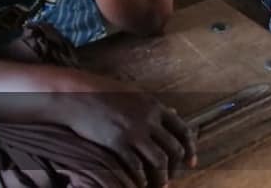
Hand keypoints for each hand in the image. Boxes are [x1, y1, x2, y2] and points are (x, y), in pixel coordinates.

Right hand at [62, 83, 196, 187]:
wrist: (78, 95)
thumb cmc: (105, 93)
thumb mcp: (135, 94)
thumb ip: (154, 106)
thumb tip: (174, 112)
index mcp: (154, 105)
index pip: (182, 130)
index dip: (190, 148)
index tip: (191, 162)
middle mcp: (148, 118)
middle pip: (173, 148)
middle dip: (177, 166)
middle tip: (174, 177)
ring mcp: (134, 131)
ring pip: (159, 161)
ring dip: (162, 177)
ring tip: (160, 185)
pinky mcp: (118, 143)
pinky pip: (136, 166)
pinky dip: (141, 178)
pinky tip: (140, 183)